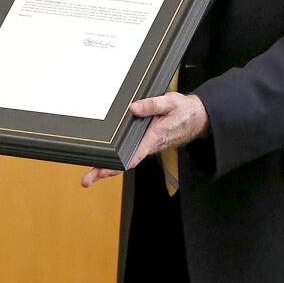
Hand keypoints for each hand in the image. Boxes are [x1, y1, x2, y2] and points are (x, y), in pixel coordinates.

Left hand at [81, 92, 208, 187]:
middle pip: (125, 163)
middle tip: (87, 180)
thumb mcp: (170, 102)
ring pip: (126, 160)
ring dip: (109, 168)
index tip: (103, 171)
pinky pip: (130, 153)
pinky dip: (116, 159)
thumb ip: (152, 105)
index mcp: (154, 137)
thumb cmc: (183, 110)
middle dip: (106, 172)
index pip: (133, 156)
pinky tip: (104, 160)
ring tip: (90, 176)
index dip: (118, 165)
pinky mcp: (145, 142)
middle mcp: (149, 145)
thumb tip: (133, 108)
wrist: (196, 117)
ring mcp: (146, 145)